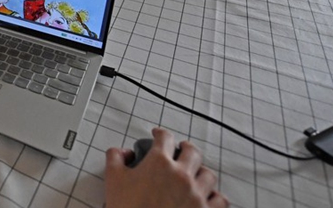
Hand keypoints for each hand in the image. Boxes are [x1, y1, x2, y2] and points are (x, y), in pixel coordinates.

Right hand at [105, 128, 228, 207]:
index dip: (160, 133)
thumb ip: (115, 158)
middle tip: (180, 150)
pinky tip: (207, 197)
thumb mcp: (112, 180)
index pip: (165, 138)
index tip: (158, 135)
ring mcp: (197, 194)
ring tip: (194, 175)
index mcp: (159, 163)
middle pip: (192, 151)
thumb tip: (123, 152)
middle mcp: (181, 175)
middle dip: (185, 148)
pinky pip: (220, 199)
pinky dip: (214, 196)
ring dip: (200, 172)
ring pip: (208, 174)